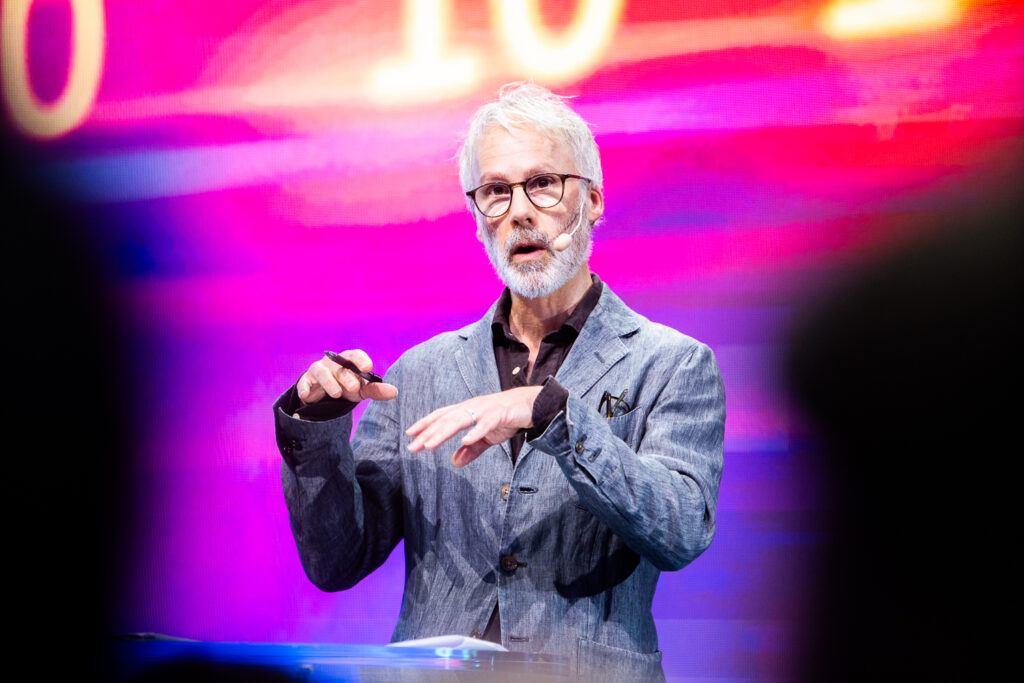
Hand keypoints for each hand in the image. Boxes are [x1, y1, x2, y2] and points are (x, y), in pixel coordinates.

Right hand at [297, 349, 397, 404]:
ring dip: (329, 383)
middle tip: (355, 388)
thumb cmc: (348, 386)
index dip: (361, 359)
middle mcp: (333, 362)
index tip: (368, 367)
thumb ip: (376, 390)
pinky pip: (304, 383)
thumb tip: (395, 392)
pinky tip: (307, 396)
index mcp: (349, 360)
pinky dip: (305, 388)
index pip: (355, 355)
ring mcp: (318, 370)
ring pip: (322, 372)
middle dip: (347, 377)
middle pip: (340, 367)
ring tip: (337, 394)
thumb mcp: (362, 390)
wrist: (325, 394)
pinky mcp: (306, 381)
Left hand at [406, 386, 541, 467]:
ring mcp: (486, 409)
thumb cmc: (506, 418)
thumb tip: (454, 463)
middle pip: (446, 419)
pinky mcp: (500, 413)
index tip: (409, 436)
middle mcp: (472, 407)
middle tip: (413, 447)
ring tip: (430, 444)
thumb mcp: (487, 437)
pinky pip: (486, 423)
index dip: (425, 425)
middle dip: (428, 433)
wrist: (532, 405)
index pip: (441, 416)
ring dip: (443, 432)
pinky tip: (465, 441)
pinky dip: (475, 432)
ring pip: (460, 420)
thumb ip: (471, 450)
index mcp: (467, 411)